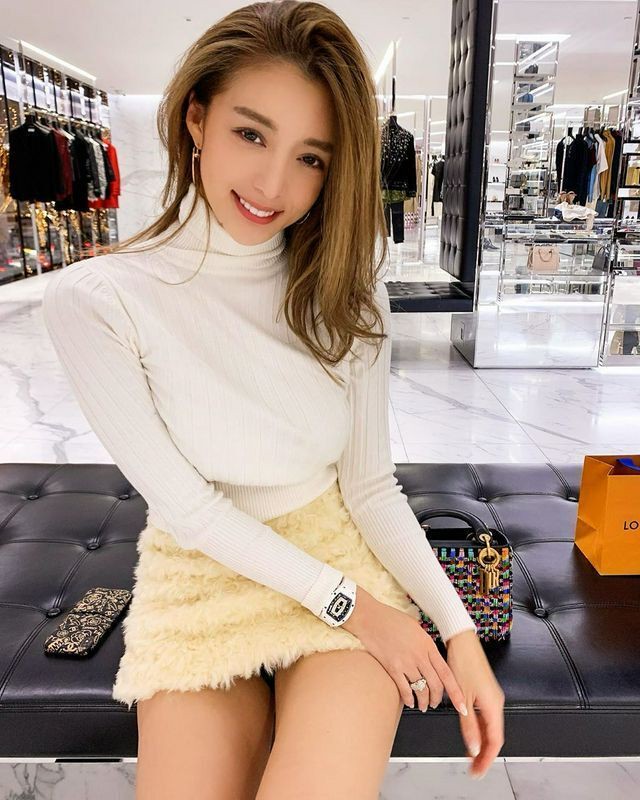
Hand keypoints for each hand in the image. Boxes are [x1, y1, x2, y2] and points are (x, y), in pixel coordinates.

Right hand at [342, 587, 468, 716]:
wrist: (369, 617)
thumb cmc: (390, 618)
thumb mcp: (415, 627)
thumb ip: (425, 643)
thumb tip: (431, 656)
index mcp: (427, 644)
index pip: (446, 673)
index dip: (456, 691)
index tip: (462, 704)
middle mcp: (419, 655)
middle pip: (435, 685)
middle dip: (437, 699)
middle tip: (435, 704)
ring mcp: (406, 662)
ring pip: (421, 689)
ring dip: (423, 701)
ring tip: (422, 705)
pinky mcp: (392, 667)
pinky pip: (404, 689)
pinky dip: (408, 699)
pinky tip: (409, 701)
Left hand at [445, 629, 504, 779]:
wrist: (461, 641)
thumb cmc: (462, 662)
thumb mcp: (462, 698)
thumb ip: (468, 726)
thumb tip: (473, 748)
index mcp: (493, 705)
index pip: (495, 741)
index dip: (487, 758)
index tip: (478, 771)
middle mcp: (496, 702)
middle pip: (495, 736)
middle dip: (485, 754)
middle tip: (474, 768)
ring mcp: (492, 696)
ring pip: (491, 727)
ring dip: (482, 742)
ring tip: (471, 755)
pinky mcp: (486, 691)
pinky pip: (487, 716)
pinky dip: (481, 729)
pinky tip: (471, 734)